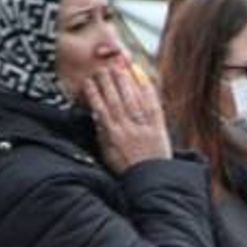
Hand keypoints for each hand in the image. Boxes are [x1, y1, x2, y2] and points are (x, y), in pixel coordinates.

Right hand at [84, 58, 171, 174]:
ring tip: (120, 68)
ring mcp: (144, 128)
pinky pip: (153, 107)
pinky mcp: (158, 128)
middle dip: (108, 82)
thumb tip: (96, 116)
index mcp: (112, 135)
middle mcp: (127, 129)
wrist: (151, 179)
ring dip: (126, 82)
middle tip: (103, 67)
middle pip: (116, 101)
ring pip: (133, 101)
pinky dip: (149, 93)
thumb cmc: (127, 167)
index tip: (88, 80)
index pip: (100, 109)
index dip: (94, 93)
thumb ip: (102, 134)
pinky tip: (144, 80)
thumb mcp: (108, 153)